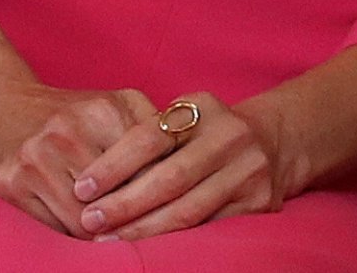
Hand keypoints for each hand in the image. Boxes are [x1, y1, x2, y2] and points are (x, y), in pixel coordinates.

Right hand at [0, 81, 163, 234]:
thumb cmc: (66, 115)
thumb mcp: (111, 108)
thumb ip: (148, 133)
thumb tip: (187, 175)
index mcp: (106, 108)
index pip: (150, 165)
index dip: (163, 196)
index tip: (172, 212)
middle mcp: (72, 129)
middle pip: (120, 199)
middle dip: (133, 221)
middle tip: (145, 236)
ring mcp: (39, 156)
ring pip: (86, 223)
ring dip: (102, 237)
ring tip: (114, 241)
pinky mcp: (12, 181)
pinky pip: (54, 228)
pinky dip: (71, 239)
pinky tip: (81, 234)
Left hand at [70, 88, 302, 242]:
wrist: (274, 142)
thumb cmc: (208, 133)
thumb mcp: (186, 118)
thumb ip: (151, 136)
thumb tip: (90, 174)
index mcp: (203, 107)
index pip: (151, 135)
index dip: (114, 163)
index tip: (82, 187)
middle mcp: (229, 135)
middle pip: (169, 177)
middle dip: (124, 204)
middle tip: (89, 221)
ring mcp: (248, 170)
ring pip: (188, 210)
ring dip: (143, 230)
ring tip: (109, 240)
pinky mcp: (259, 203)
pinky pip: (209, 228)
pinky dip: (175, 241)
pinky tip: (149, 248)